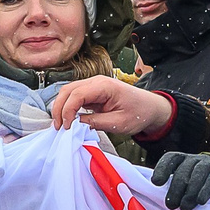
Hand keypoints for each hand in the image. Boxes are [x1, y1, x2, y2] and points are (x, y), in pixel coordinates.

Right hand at [47, 76, 175, 136]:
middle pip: (68, 90)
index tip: (66, 127)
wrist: (150, 108)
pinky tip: (67, 120)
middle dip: (59, 108)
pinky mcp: (93, 92)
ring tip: (61, 125)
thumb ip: (95, 122)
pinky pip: (74, 97)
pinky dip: (67, 107)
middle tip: (58, 127)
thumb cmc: (139, 113)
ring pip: (68, 92)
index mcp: (105, 86)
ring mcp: (93, 86)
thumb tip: (75, 125)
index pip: (77, 94)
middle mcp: (96, 82)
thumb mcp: (118, 123)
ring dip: (61, 107)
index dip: (67, 111)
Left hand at [151, 152, 209, 209]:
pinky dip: (206, 190)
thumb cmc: (198, 192)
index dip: (162, 168)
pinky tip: (200, 201)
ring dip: (190, 192)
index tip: (156, 182)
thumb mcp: (182, 188)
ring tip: (184, 208)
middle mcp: (195, 159)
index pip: (170, 158)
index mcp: (182, 160)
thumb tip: (150, 199)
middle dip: (176, 188)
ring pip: (198, 173)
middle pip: (183, 170)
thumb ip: (169, 190)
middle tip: (171, 206)